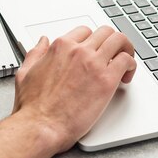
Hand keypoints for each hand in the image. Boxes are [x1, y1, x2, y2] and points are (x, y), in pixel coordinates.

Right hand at [12, 26, 135, 152]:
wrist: (41, 127)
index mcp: (61, 47)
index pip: (85, 31)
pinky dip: (131, 66)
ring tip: (125, 62)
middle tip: (115, 54)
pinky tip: (126, 76)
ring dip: (125, 49)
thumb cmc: (33, 107)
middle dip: (112, 41)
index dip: (93, 40)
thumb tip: (42, 41)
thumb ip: (36, 53)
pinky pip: (126, 61)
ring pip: (119, 40)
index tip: (96, 51)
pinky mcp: (106, 79)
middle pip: (105, 32)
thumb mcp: (25, 72)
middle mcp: (79, 51)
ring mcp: (93, 63)